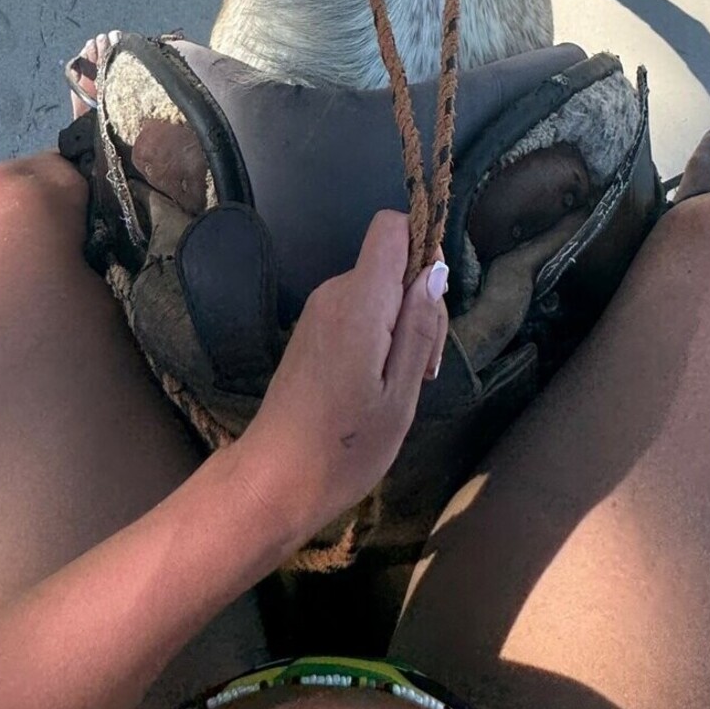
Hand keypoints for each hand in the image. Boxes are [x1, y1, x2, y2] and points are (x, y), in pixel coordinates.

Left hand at [236, 211, 448, 544]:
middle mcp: (334, 294)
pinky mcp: (313, 332)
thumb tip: (434, 271)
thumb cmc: (343, 448)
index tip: (436, 302)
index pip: (390, 228)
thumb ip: (419, 328)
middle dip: (421, 305)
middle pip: (392, 264)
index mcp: (357, 302)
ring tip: (402, 387)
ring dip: (404, 328)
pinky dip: (381, 338)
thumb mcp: (400, 395)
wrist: (273, 480)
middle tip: (426, 370)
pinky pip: (360, 312)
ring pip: (380, 291)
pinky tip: (379, 386)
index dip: (422, 248)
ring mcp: (319, 313)